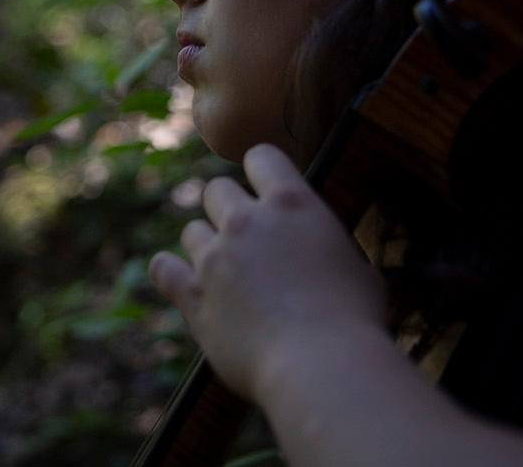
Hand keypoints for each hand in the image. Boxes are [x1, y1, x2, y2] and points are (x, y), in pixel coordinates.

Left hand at [149, 144, 386, 401]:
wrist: (322, 366)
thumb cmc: (354, 321)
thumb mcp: (358, 270)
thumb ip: (330, 250)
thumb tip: (327, 257)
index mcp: (292, 204)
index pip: (261, 156)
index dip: (263, 170)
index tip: (267, 189)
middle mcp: (246, 221)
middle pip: (217, 189)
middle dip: (230, 208)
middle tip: (248, 238)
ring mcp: (214, 257)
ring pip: (192, 231)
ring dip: (207, 246)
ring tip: (227, 272)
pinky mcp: (193, 294)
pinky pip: (164, 269)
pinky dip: (170, 271)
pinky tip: (177, 277)